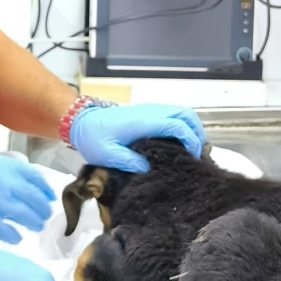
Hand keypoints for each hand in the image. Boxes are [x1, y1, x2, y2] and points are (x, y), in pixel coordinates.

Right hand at [0, 152, 53, 242]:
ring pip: (26, 216)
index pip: (32, 176)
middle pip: (33, 197)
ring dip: (34, 222)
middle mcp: (2, 182)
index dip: (43, 187)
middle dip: (42, 207)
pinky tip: (17, 238)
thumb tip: (12, 175)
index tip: (49, 194)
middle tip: (45, 214)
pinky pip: (9, 232)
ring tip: (36, 226)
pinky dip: (15, 236)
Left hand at [70, 103, 205, 172]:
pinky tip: (180, 145)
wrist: (82, 122)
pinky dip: (184, 127)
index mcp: (144, 122)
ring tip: (192, 151)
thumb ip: (129, 161)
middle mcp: (151, 112)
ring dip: (192, 129)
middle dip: (197, 133)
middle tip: (197, 155)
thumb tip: (149, 169)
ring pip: (182, 112)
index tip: (192, 159)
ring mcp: (151, 110)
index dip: (190, 141)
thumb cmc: (94, 139)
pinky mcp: (149, 113)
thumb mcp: (107, 155)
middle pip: (186, 114)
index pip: (177, 125)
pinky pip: (174, 115)